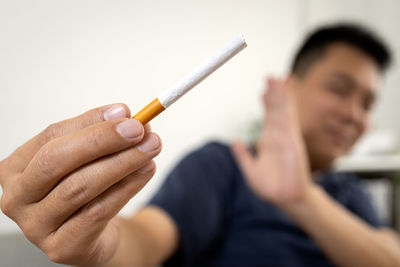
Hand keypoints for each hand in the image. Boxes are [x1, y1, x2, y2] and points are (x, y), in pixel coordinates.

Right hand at [0, 104, 161, 265]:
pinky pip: (98, 212)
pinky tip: (146, 171)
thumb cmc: (83, 189)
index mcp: (15, 167)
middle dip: (102, 140)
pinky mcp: (61, 247)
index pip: (52, 136)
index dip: (91, 122)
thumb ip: (98, 134)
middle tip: (139, 129)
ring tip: (150, 147)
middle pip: (57, 160)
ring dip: (122, 162)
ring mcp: (35, 226)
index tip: (126, 112)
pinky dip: (127, 187)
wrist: (91, 234)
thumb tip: (123, 114)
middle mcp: (17, 197)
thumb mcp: (85, 159)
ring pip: (80, 186)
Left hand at [232, 78, 313, 210]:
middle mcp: (278, 136)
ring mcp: (286, 136)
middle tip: (270, 77)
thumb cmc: (272, 187)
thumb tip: (234, 142)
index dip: (266, 104)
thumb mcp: (251, 170)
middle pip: (275, 109)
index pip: (268, 118)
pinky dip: (287, 103)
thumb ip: (243, 156)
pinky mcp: (292, 139)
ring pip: (282, 110)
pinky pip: (288, 117)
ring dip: (280, 93)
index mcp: (269, 142)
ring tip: (277, 78)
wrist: (287, 198)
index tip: (263, 91)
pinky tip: (286, 91)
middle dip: (273, 93)